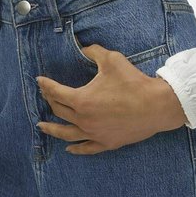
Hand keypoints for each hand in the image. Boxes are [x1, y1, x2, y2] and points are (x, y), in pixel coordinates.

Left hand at [35, 43, 186, 154]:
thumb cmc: (133, 82)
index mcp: (81, 100)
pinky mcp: (107, 142)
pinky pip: (87, 148)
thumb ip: (93, 52)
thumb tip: (83, 47)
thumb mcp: (111, 60)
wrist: (156, 105)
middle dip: (50, 101)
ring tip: (42, 126)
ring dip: (52, 129)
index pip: (56, 92)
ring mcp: (95, 133)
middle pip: (59, 111)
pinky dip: (76, 148)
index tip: (39, 80)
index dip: (46, 85)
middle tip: (45, 95)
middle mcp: (84, 120)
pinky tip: (69, 148)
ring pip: (67, 133)